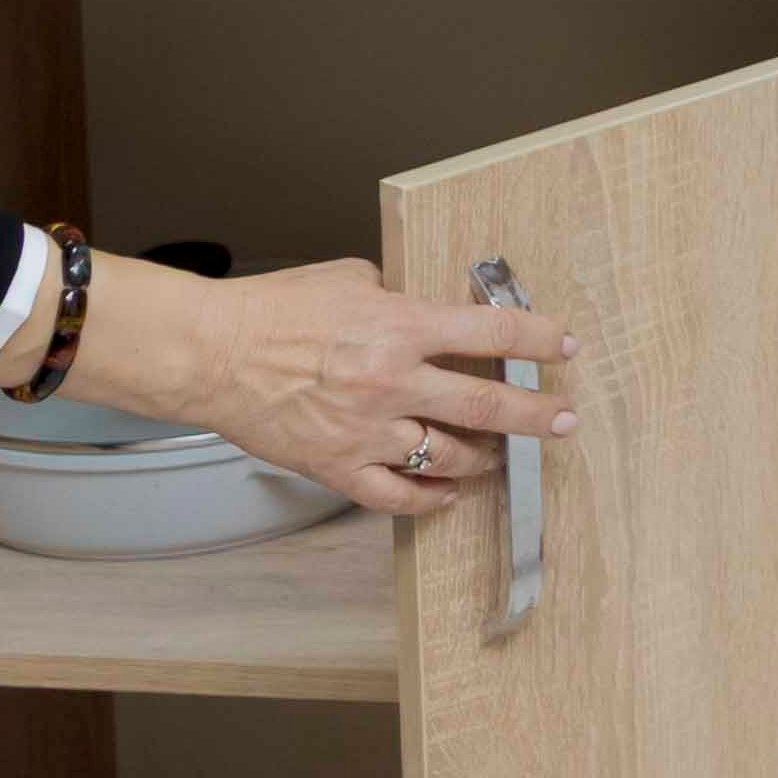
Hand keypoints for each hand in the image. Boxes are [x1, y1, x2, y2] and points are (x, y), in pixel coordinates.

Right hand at [5, 250, 578, 519]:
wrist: (213, 354)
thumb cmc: (274, 310)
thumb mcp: (350, 279)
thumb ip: (398, 296)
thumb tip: (429, 308)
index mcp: (400, 327)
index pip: (492, 334)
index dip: (538, 340)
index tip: (563, 347)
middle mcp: (394, 383)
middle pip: (489, 406)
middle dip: (537, 416)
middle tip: (565, 420)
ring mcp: (369, 431)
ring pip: (452, 457)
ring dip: (487, 459)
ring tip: (504, 456)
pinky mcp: (340, 467)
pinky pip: (400, 496)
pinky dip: (432, 499)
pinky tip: (450, 494)